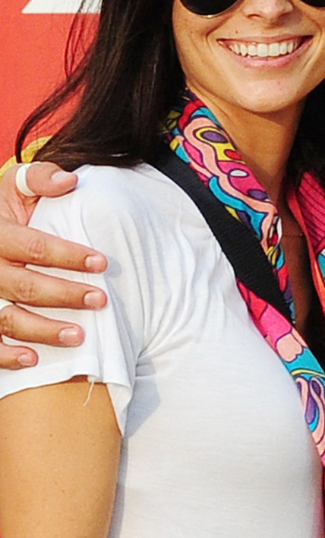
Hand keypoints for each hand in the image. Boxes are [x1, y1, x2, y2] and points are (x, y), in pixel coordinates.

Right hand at [0, 162, 105, 366]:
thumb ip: (39, 178)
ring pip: (7, 319)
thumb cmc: (4, 210)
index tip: (102, 262)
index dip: (68, 255)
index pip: (34, 246)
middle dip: (64, 294)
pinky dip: (7, 355)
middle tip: (100, 299)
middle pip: (24, 286)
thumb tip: (71, 180)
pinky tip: (33, 359)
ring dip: (43, 330)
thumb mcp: (13, 186)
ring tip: (79, 335)